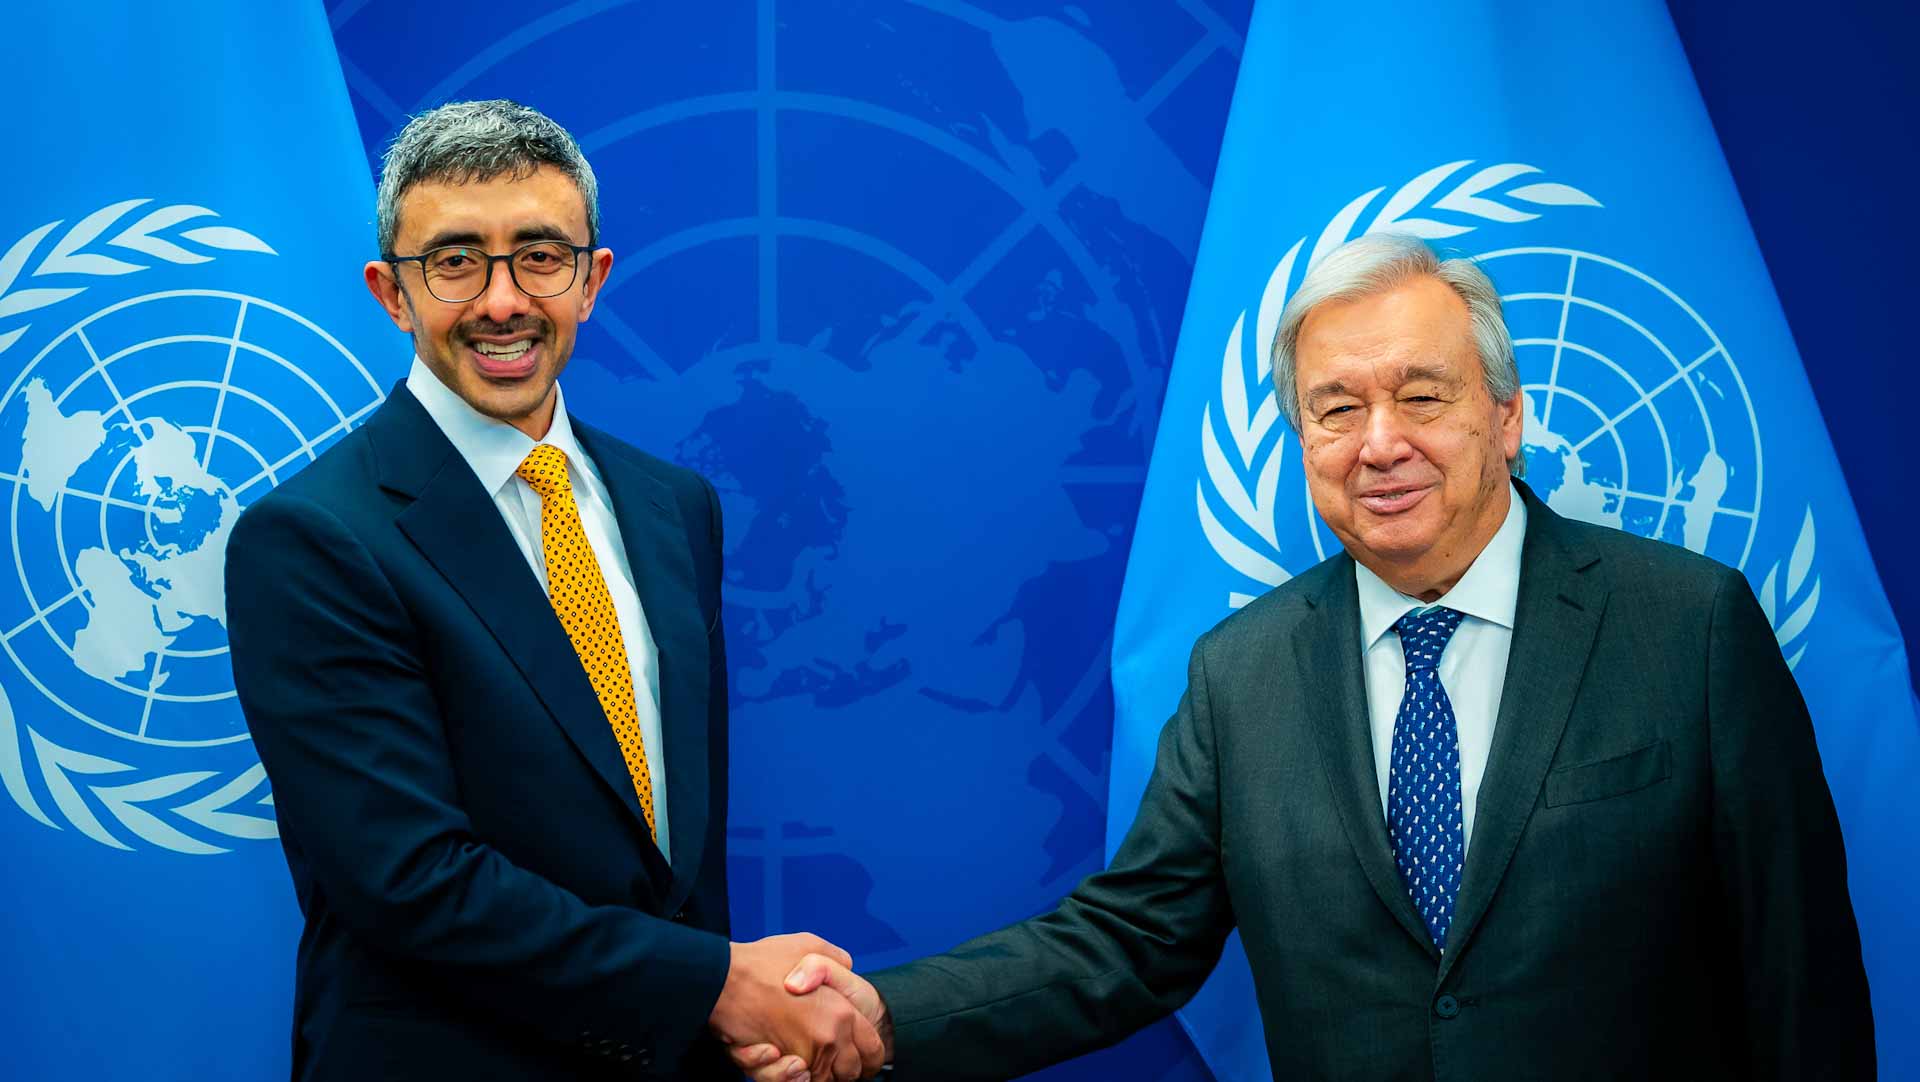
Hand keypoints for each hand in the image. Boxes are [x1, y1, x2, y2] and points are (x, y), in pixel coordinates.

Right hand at [709, 935, 883, 1080]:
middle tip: (832, 1057)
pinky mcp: (779, 1069)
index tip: (862, 1054)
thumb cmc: (761, 962)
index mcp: (842, 1011)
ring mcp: (803, 1056)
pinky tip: (784, 1060)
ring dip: (815, 1074)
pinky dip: (789, 1078)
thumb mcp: (807, 945)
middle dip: (843, 1069)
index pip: (872, 1048)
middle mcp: (827, 1038)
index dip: (870, 1054)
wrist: (721, 979)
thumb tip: (848, 962)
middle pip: (850, 1072)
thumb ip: (834, 957)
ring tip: (803, 1058)